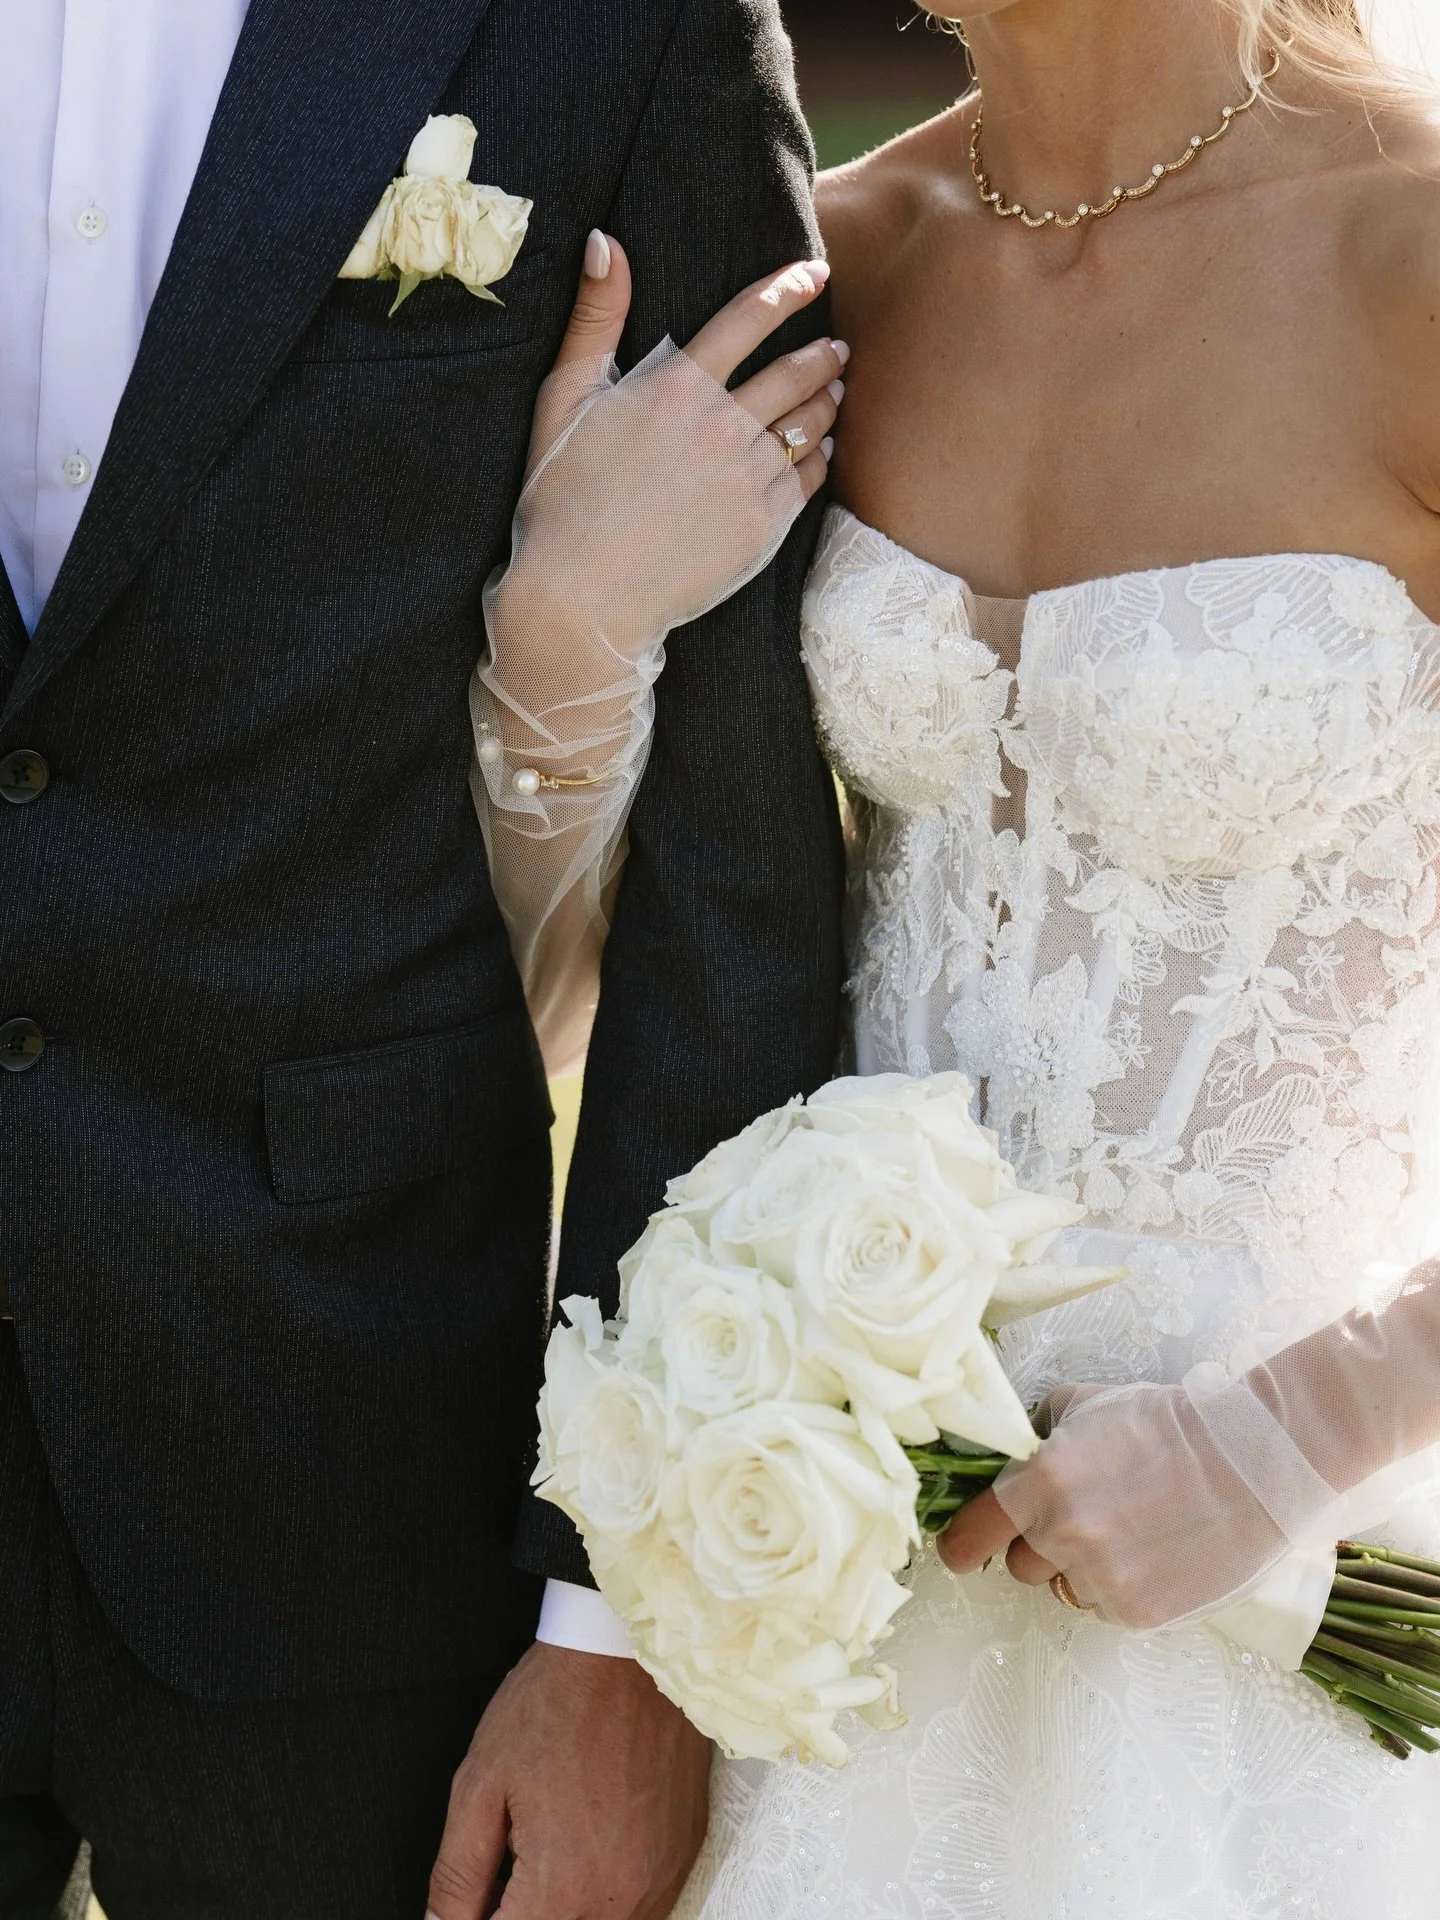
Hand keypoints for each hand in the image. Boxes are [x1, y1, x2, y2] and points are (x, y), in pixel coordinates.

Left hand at [426, 1642, 711, 1919]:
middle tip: (513, 1869)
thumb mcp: (480, 1783)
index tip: (477, 1903)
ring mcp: (659, 1879)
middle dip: (526, 1912)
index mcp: (560, 1884)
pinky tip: (590, 1854)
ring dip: (569, 1909)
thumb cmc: (557, 1703)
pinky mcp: (683, 1856)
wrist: (629, 1650)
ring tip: (553, 1856)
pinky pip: (646, 1910)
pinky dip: (611, 1900)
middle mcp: (619, 1896)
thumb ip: (457, 1875)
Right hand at [545, 228, 844, 502]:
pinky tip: (821, 449)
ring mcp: (748, 477)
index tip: (815, 273)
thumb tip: (604, 240)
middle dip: (823, 352)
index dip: (789, 289)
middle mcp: (722, 425)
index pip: (750, 317)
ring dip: (827, 399)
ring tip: (834, 390)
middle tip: (836, 346)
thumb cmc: (562, 496)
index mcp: (677, 385)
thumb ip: (594, 317)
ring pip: (809, 423)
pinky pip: (808, 478)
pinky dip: (820, 457)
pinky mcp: (764, 525)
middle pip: (794, 371)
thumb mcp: (565, 396)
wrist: (582, 597)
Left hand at [938, 1382, 1289, 1629]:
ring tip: (1131, 1528)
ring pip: (1064, 1588)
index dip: (960, 1544)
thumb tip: (1009, 1455)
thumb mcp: (1083, 1405)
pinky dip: (1120, 1586)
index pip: (970, 1535)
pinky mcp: (1138, 1612)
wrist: (1252, 1459)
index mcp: (1041, 1483)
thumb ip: (1035, 1435)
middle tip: (1085, 1515)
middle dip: (1040, 1544)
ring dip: (1082, 1567)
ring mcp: (1102, 1580)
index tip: (959, 1550)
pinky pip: (1104, 1606)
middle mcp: (1063, 1537)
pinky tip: (1154, 1550)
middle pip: (1019, 1565)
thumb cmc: (1167, 1424)